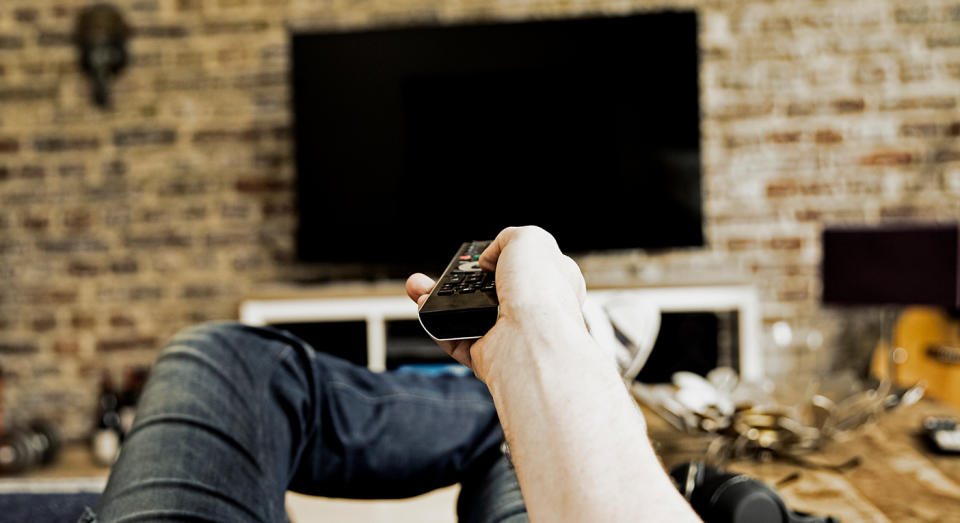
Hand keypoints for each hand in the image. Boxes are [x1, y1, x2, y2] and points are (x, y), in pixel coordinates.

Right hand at [406, 226, 587, 380]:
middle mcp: (533, 310)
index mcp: (553, 281)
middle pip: (489, 291)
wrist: (532, 340)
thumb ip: (507, 238)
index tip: (482, 255)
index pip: (526, 266)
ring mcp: (509, 334)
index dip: (502, 257)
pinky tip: (426, 308)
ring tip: (419, 287)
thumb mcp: (529, 238)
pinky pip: (455, 339)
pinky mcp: (487, 355)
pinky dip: (437, 324)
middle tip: (443, 272)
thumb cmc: (541, 291)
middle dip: (459, 279)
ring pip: (467, 315)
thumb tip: (489, 258)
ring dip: (439, 300)